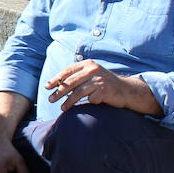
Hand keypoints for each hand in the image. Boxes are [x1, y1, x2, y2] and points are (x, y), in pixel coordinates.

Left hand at [44, 60, 161, 114]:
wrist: (126, 89)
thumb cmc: (104, 83)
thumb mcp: (91, 75)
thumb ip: (77, 77)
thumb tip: (56, 84)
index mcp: (88, 64)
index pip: (68, 71)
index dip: (56, 79)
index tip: (47, 87)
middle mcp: (93, 70)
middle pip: (71, 82)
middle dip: (59, 92)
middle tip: (50, 99)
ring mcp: (100, 80)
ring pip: (78, 92)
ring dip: (68, 101)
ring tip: (62, 108)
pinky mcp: (105, 90)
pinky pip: (91, 99)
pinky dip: (86, 103)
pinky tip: (83, 107)